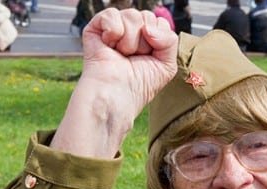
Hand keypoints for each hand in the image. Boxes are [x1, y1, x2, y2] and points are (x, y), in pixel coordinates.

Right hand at [51, 8, 177, 158]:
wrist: (117, 95)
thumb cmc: (140, 85)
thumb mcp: (167, 65)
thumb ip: (170, 40)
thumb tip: (148, 27)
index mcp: (147, 37)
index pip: (160, 22)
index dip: (159, 40)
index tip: (149, 58)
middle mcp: (131, 29)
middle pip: (148, 17)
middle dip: (145, 42)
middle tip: (134, 58)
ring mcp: (114, 27)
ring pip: (132, 15)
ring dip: (130, 41)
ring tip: (122, 55)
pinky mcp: (96, 27)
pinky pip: (112, 14)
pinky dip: (114, 32)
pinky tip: (109, 46)